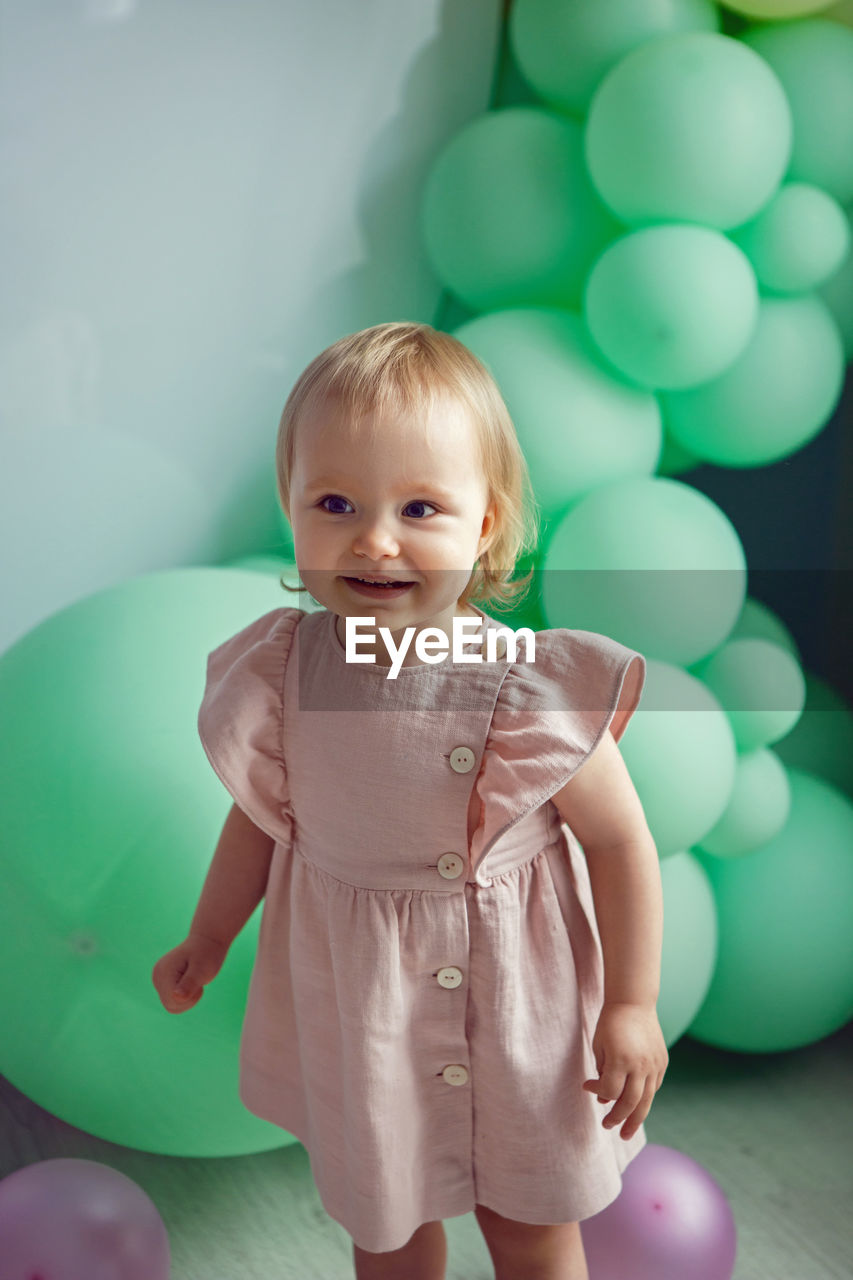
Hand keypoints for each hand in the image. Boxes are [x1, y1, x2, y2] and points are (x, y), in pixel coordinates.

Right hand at [151, 932, 228, 1013]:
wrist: (207, 941)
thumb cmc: (207, 954)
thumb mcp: (202, 970)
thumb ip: (189, 984)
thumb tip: (176, 997)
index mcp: (163, 972)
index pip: (173, 1002)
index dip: (190, 997)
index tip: (198, 980)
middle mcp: (157, 976)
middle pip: (171, 1005)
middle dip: (189, 999)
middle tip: (198, 980)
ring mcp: (159, 979)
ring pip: (172, 1005)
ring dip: (188, 998)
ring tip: (194, 980)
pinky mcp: (163, 983)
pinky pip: (174, 1001)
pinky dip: (186, 997)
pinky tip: (190, 982)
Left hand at [583, 1002, 668, 1140]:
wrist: (634, 1002)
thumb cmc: (610, 1023)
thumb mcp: (599, 1046)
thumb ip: (602, 1072)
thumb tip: (604, 1099)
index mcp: (620, 1059)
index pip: (609, 1090)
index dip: (597, 1092)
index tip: (588, 1086)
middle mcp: (640, 1065)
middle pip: (630, 1102)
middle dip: (618, 1119)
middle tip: (608, 1128)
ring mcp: (654, 1065)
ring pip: (646, 1100)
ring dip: (635, 1118)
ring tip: (626, 1132)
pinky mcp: (662, 1062)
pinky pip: (654, 1087)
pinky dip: (645, 1098)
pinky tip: (637, 1106)